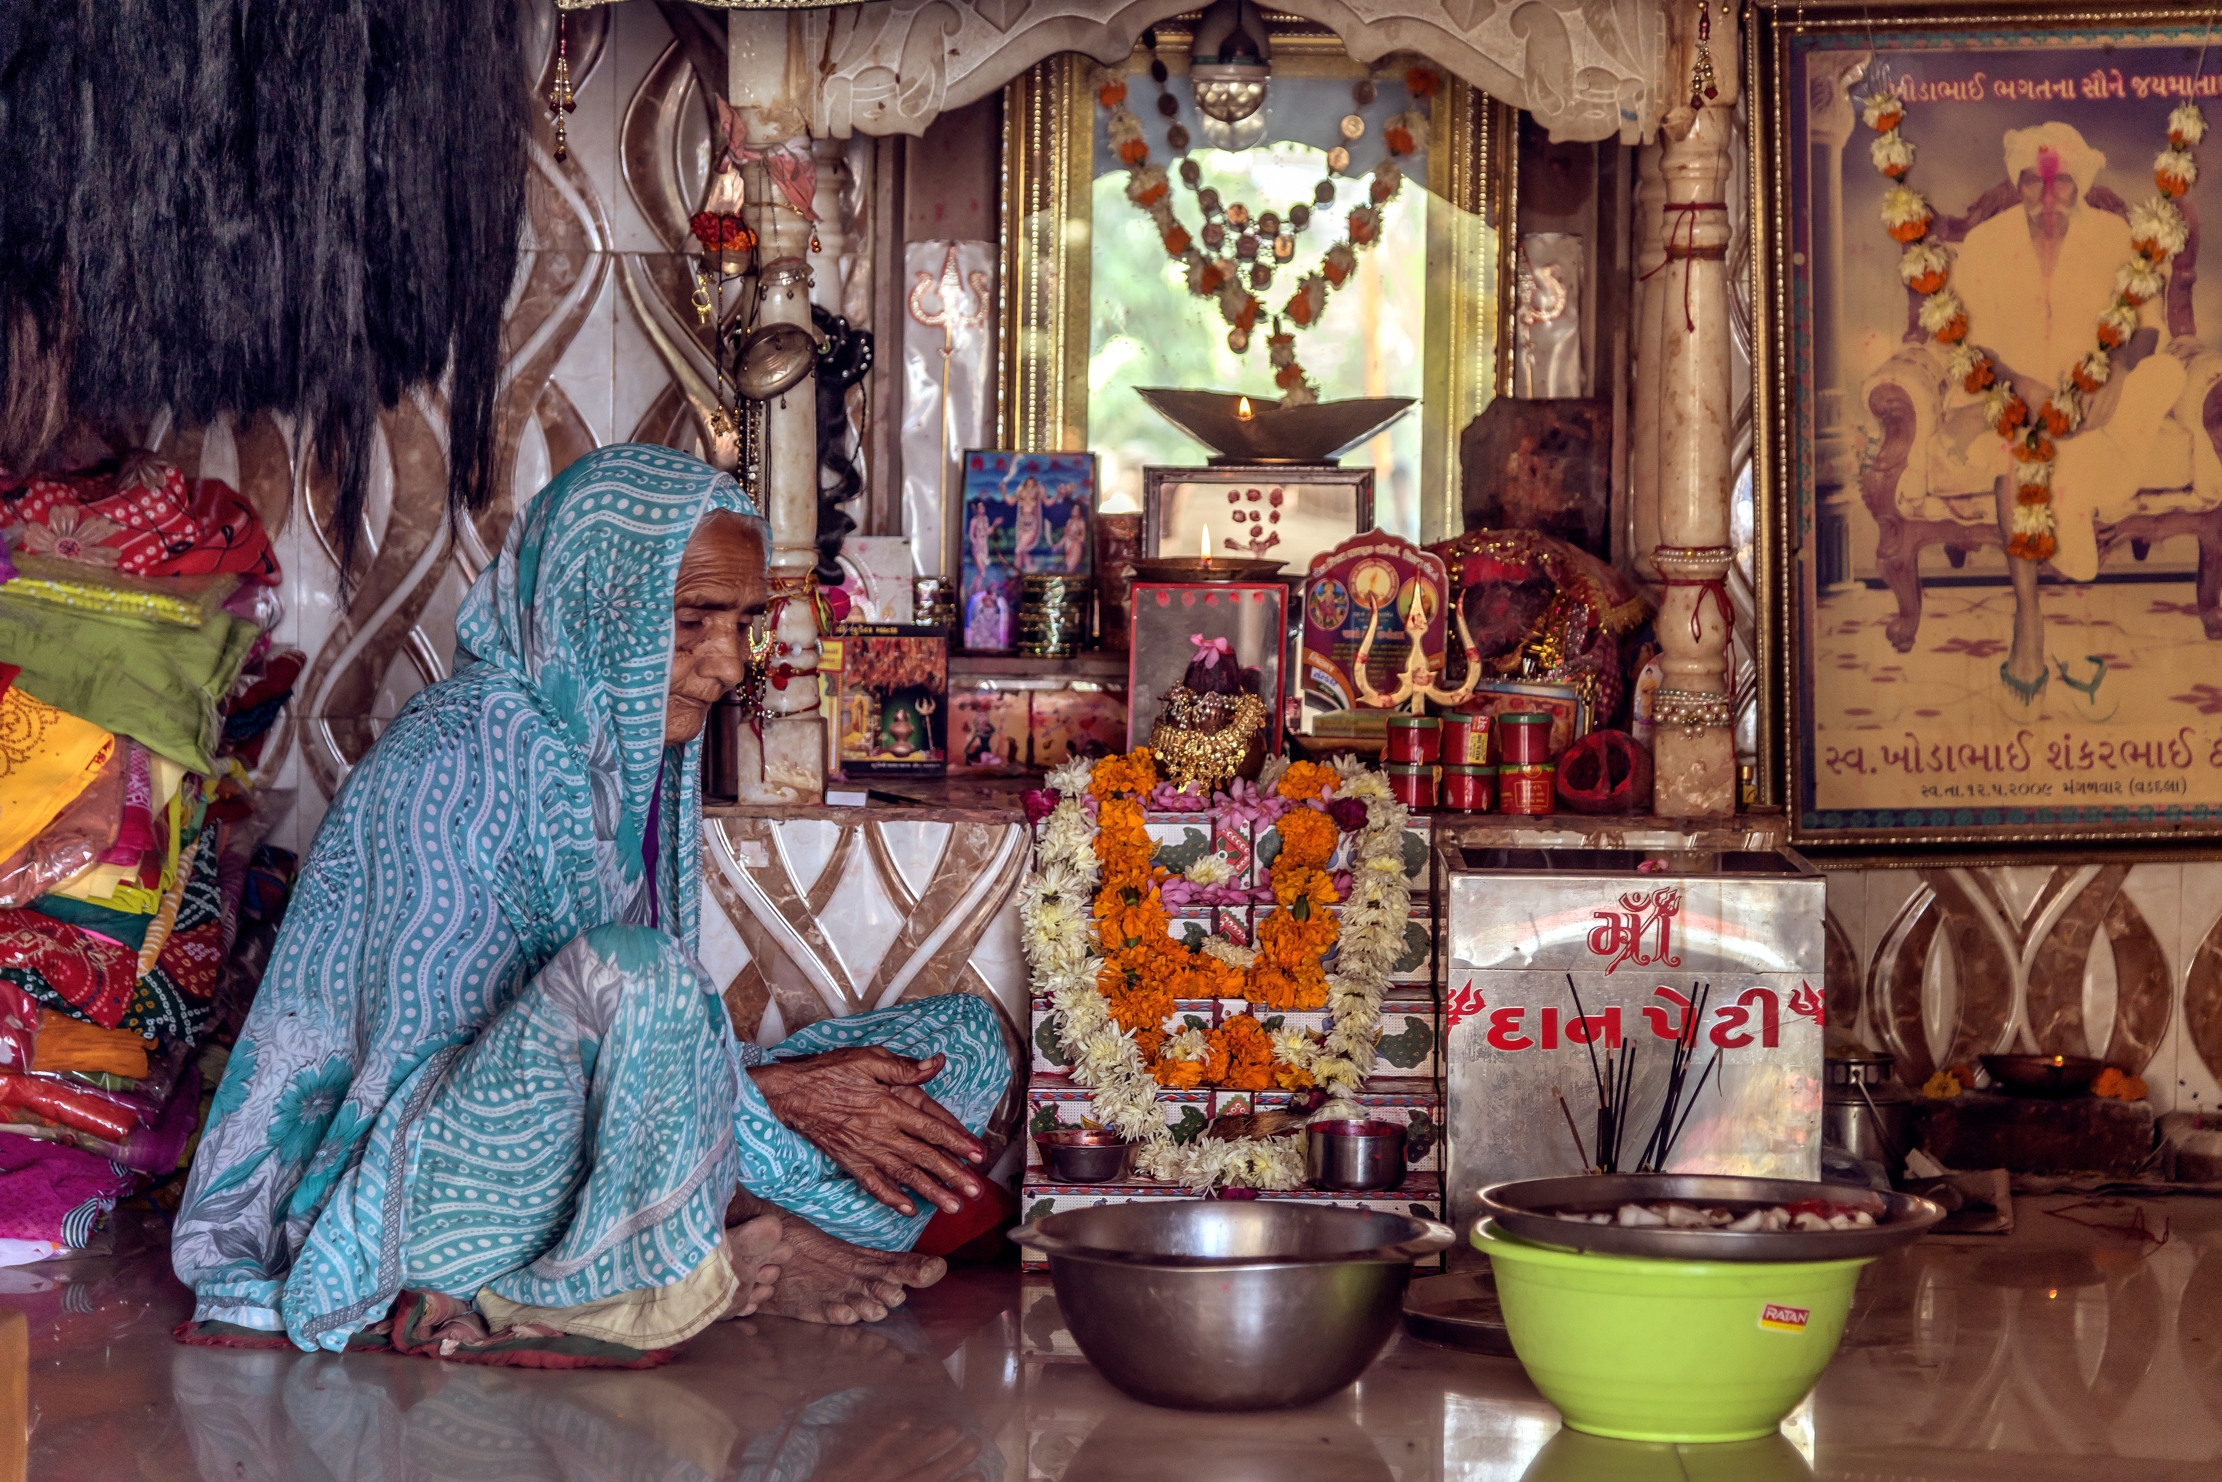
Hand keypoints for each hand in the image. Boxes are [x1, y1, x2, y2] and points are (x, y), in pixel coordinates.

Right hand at [749, 1048, 985, 1217]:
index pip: (932, 1128)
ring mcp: (866, 1152)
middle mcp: (882, 1134)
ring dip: (930, 1192)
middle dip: (953, 1175)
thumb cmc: (830, 1073)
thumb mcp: (869, 1058)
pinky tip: (909, 1210)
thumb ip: (905, 1067)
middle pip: (924, 1158)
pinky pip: (874, 1185)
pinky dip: (892, 1199)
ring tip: (952, 1207)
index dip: (958, 1142)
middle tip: (975, 1191)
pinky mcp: (850, 1162)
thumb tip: (936, 1064)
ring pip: (905, 1176)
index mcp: (890, 1107)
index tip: (978, 1155)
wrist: (792, 1094)